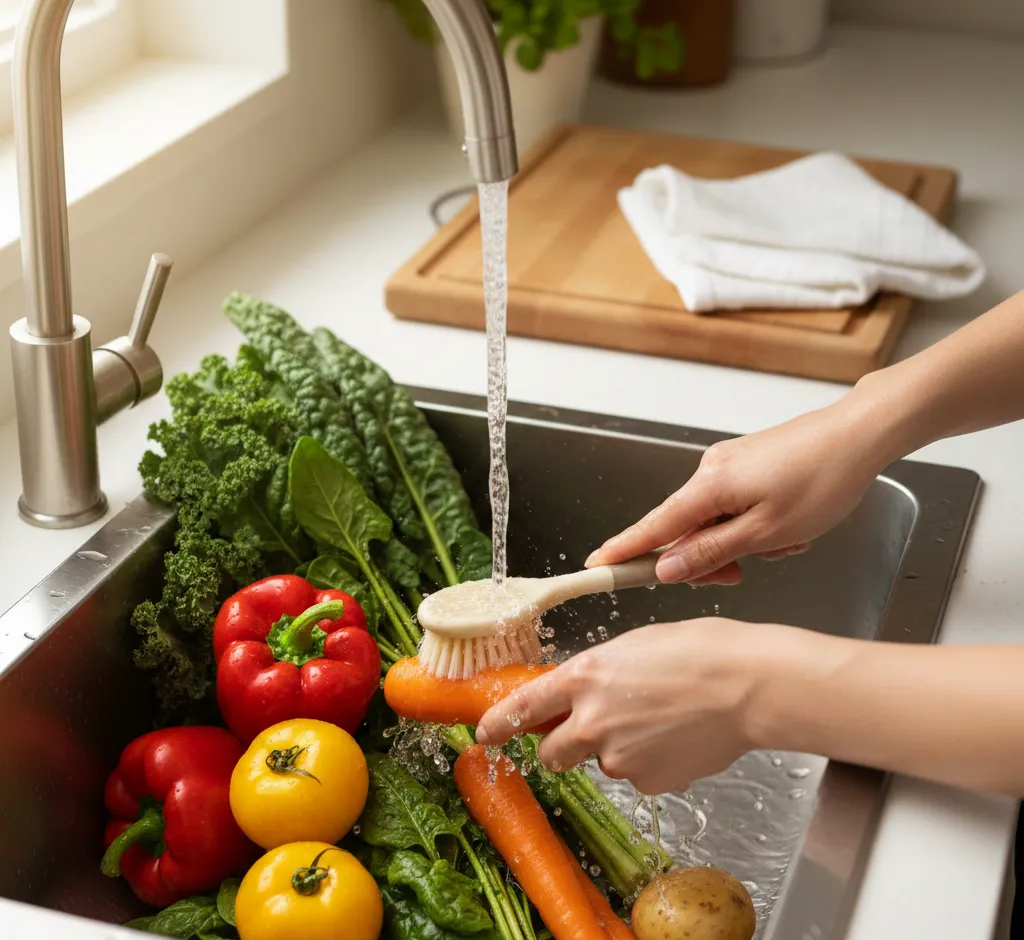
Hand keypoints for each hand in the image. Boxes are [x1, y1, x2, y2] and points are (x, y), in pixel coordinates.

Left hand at [476, 618, 814, 794]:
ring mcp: (619, 757)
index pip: (524, 706)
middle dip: (562, 746)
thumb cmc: (698, 652)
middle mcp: (592, 721)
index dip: (499, 723)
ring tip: (661, 720)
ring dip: (619, 748)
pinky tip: (678, 737)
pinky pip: (639, 775)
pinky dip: (651, 762)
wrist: (747, 685)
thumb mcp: (632, 647)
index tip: (484, 734)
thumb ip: (597, 675)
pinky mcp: (649, 782)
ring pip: (604, 762)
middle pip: (553, 752)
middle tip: (592, 729)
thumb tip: (584, 694)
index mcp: (585, 677)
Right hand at [587, 396, 888, 584]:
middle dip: (711, 557)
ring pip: (717, 520)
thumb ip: (711, 552)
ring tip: (787, 541)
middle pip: (687, 528)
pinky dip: (755, 523)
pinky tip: (788, 525)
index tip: (596, 567)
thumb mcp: (766, 532)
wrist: (859, 435)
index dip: (623, 551)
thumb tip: (667, 567)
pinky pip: (735, 504)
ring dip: (744, 541)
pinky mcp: (747, 462)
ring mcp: (728, 464)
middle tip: (743, 573)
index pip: (653, 528)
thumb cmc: (823, 479)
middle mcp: (710, 470)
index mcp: (709, 487)